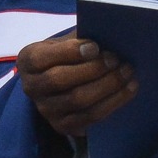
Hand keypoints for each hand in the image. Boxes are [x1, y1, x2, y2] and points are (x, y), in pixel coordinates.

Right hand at [18, 35, 136, 139]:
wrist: (58, 85)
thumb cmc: (64, 56)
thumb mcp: (64, 42)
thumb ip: (79, 37)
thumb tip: (108, 31)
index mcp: (27, 61)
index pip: (42, 58)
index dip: (69, 52)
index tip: (96, 46)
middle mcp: (32, 88)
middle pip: (60, 80)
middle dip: (92, 69)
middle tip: (116, 59)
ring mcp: (47, 110)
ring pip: (78, 100)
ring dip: (108, 86)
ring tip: (127, 72)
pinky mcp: (63, 126)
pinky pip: (91, 117)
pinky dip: (114, 102)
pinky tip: (129, 88)